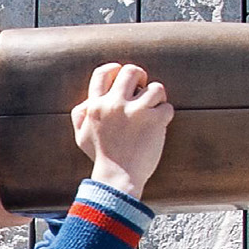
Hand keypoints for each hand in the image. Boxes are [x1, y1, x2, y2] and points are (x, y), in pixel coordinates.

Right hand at [70, 63, 173, 199]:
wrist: (117, 179)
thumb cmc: (102, 158)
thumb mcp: (82, 136)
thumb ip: (81, 115)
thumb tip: (87, 101)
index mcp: (96, 105)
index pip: (102, 73)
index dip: (115, 69)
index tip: (122, 74)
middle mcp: (114, 104)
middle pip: (131, 72)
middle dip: (141, 78)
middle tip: (144, 92)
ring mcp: (135, 111)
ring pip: (155, 87)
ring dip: (157, 98)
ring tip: (153, 111)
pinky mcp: (154, 121)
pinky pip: (167, 107)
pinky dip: (165, 115)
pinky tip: (159, 126)